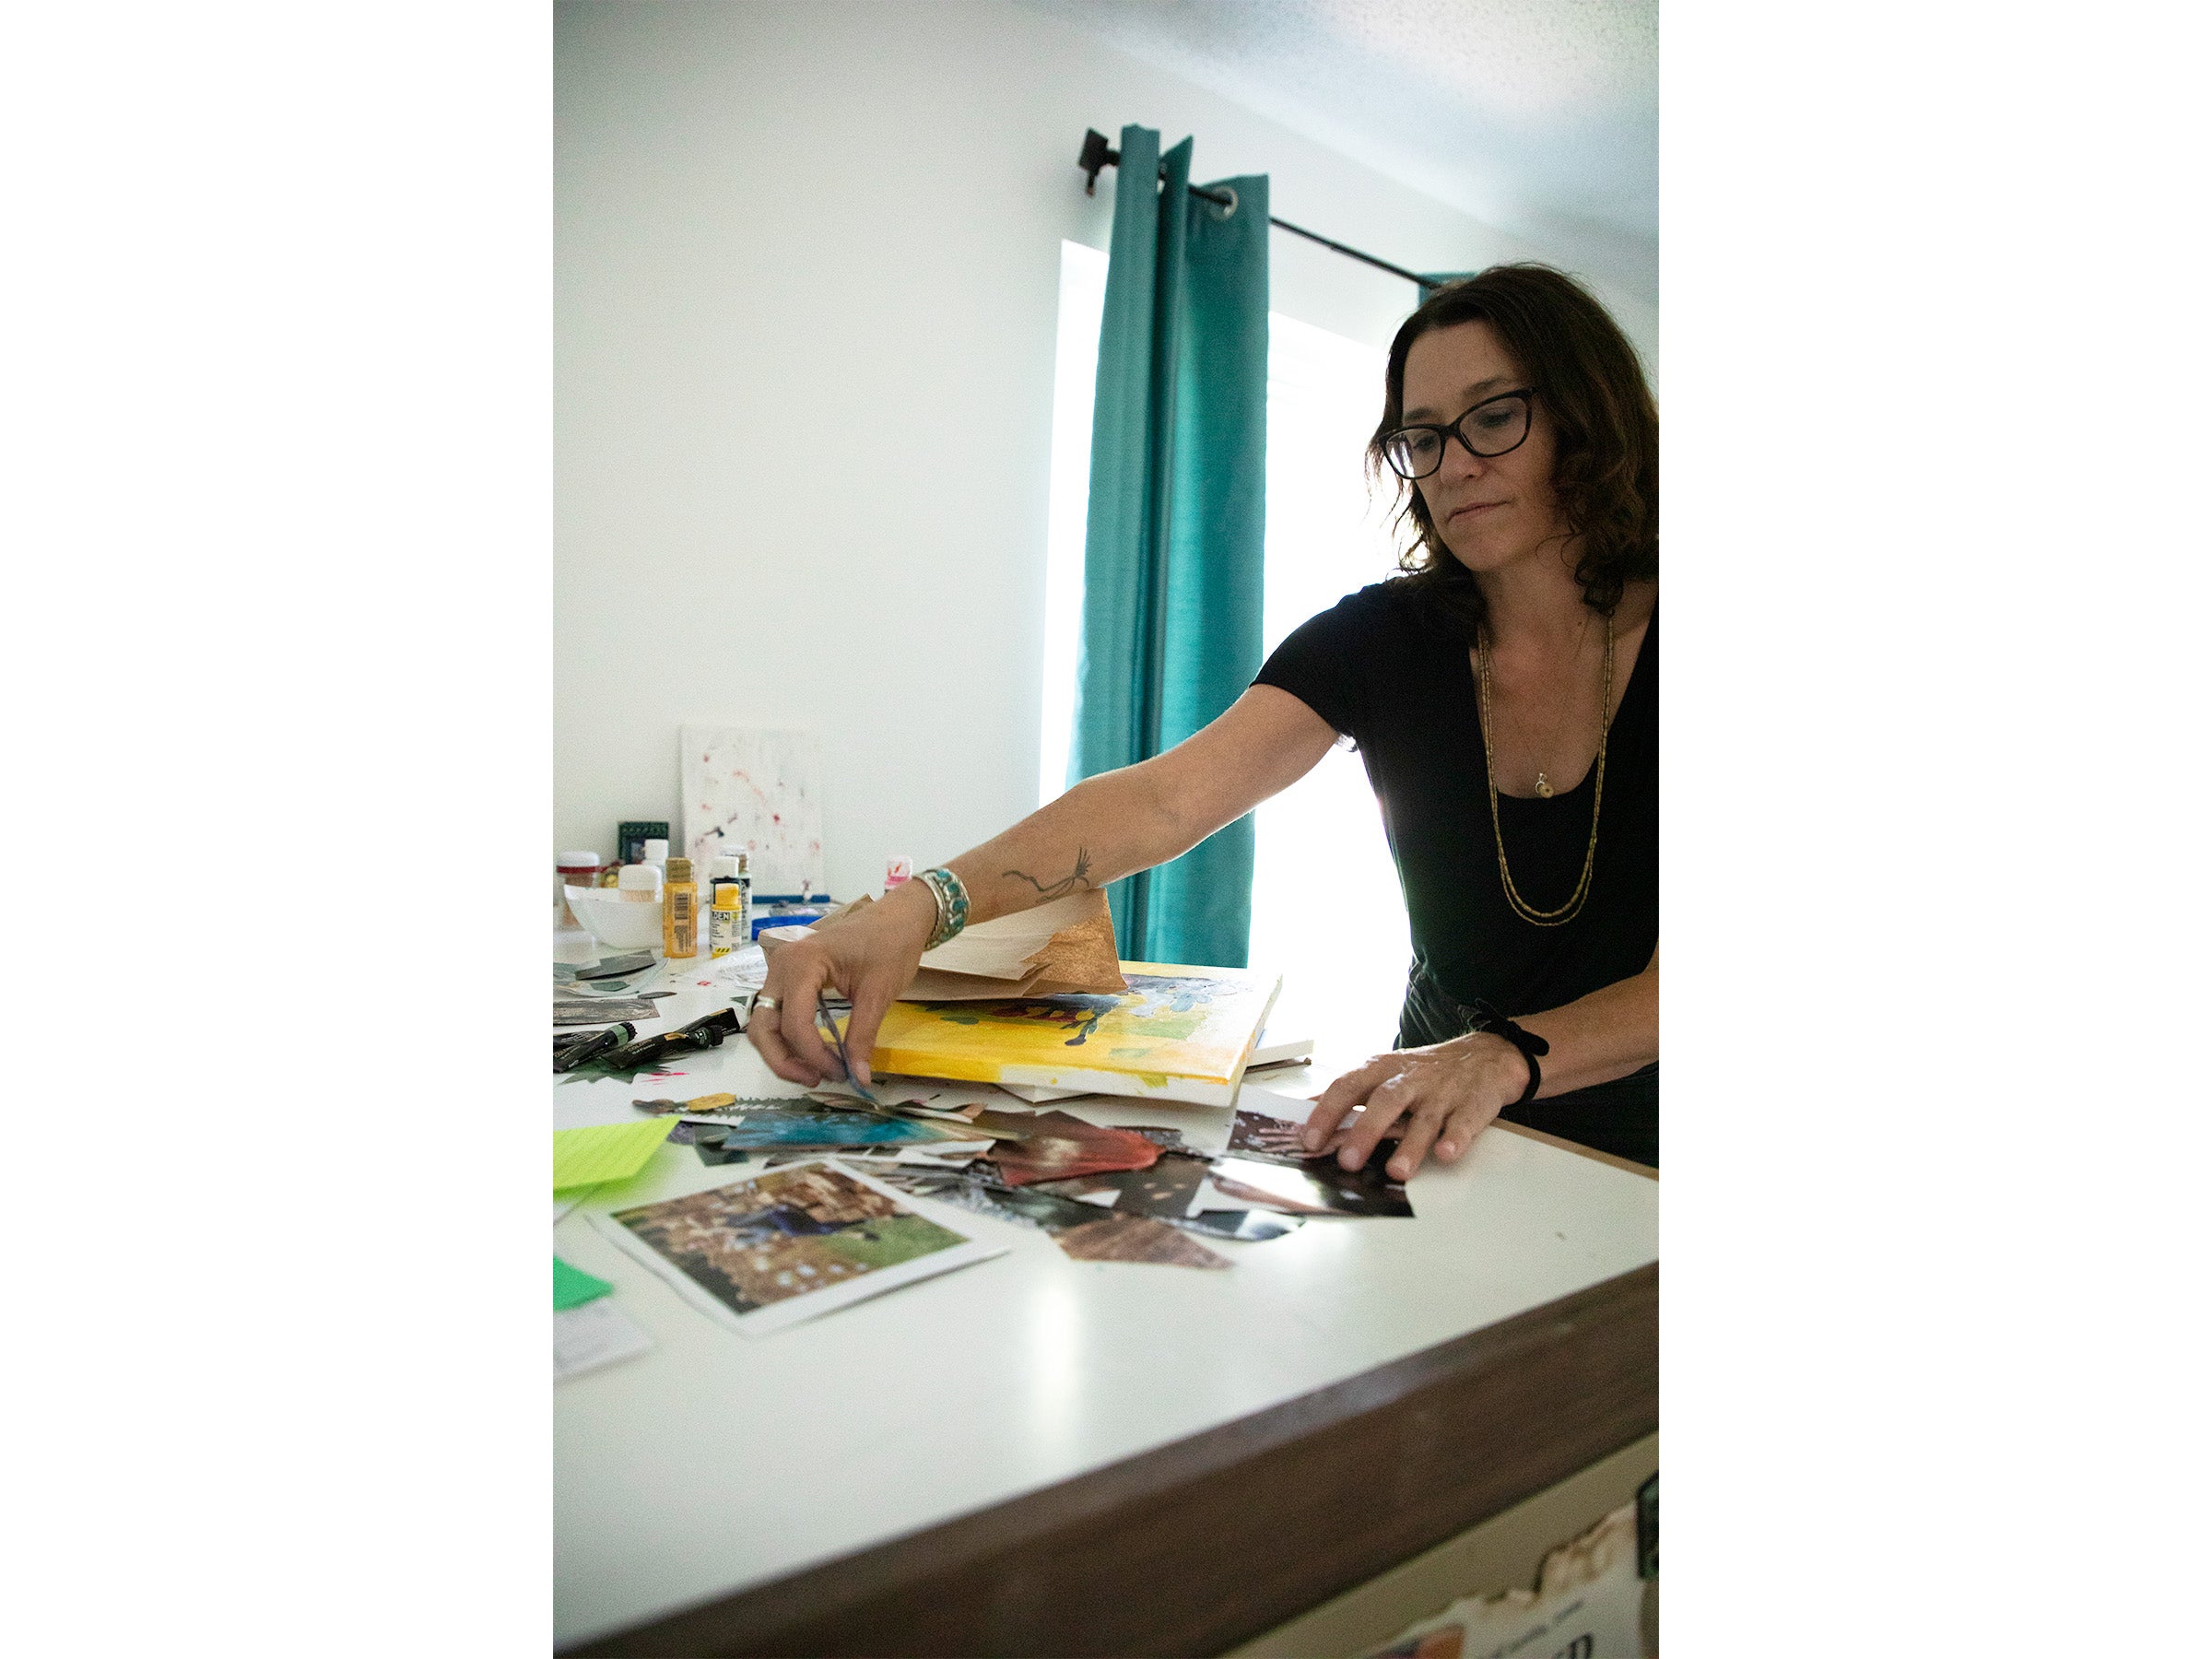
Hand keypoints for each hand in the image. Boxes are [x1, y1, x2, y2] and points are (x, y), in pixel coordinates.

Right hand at [747, 883, 937, 1087]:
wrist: (899, 916)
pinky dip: (788, 1038)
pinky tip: (814, 1053)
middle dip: (784, 1060)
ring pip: (764, 1023)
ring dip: (783, 1052)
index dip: (814, 1056)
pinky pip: (777, 1014)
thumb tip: (859, 1078)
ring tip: (816, 1071)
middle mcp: (780, 966)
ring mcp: (781, 971)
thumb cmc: (890, 944)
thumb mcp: (878, 993)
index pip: (794, 1023)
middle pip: (763, 1026)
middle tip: (817, 1080)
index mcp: (801, 963)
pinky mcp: (789, 978)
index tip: (841, 1073)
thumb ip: (862, 1037)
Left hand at [1300, 1033, 1530, 1180]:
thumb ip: (1349, 1093)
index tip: (1309, 1139)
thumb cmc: (1423, 1072)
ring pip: (1424, 1118)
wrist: (1483, 1056)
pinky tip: (1446, 1154)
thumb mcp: (1383, 1072)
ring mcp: (1441, 1093)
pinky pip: (1464, 1123)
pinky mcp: (1472, 1106)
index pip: (1348, 1087)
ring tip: (1397, 1171)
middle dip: (1365, 1131)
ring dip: (1410, 1145)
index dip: (1327, 1112)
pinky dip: (1455, 1139)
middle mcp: (1410, 1080)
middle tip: (1347, 1161)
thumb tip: (1305, 1113)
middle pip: (1384, 1101)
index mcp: (1381, 1070)